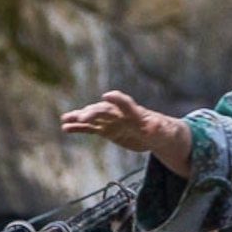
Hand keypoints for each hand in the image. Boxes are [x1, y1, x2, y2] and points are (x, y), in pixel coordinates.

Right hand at [60, 91, 193, 176]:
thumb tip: (155, 126)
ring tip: (66, 119)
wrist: (158, 135)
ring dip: (80, 118)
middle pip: (105, 111)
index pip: (126, 103)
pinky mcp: (107, 130)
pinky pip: (91, 129)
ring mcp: (112, 121)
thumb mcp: (165, 131)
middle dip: (93, 113)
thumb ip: (159, 128)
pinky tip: (66, 128)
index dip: (117, 100)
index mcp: (136, 112)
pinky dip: (78, 128)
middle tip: (82, 118)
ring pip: (93, 118)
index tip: (107, 96)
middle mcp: (120, 114)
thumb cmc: (164, 131)